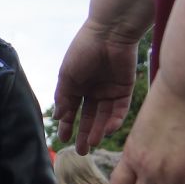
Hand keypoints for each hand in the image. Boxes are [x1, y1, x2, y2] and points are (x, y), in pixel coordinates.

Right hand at [53, 22, 140, 152]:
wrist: (110, 31)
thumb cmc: (84, 49)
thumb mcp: (67, 75)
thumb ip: (64, 96)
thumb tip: (59, 116)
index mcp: (77, 85)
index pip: (72, 110)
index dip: (68, 125)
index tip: (64, 139)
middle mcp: (93, 90)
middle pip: (89, 117)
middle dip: (84, 134)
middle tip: (81, 152)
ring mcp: (110, 90)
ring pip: (104, 116)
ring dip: (98, 130)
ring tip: (93, 144)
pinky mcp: (125, 89)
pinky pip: (119, 109)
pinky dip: (114, 120)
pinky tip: (107, 129)